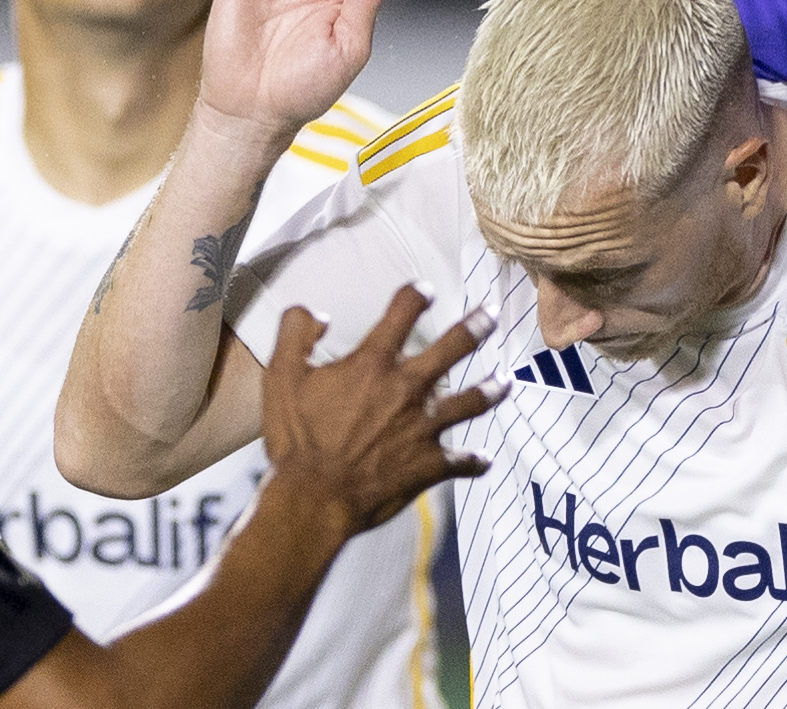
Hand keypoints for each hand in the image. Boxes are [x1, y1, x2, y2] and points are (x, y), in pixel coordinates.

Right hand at [259, 287, 501, 535]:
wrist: (314, 497)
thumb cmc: (297, 439)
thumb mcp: (280, 375)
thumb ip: (295, 332)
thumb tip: (315, 315)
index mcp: (373, 363)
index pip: (403, 312)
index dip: (415, 295)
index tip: (423, 290)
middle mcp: (407, 388)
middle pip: (454, 347)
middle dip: (476, 326)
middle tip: (489, 314)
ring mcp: (424, 427)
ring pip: (473, 400)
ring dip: (492, 388)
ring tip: (506, 379)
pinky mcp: (430, 464)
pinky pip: (462, 462)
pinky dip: (474, 461)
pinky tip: (482, 460)